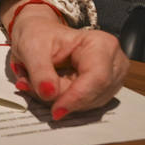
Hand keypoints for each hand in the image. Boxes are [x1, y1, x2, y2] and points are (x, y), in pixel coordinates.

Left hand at [9, 2, 128, 119]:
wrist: (39, 34)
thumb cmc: (39, 35)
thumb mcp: (32, 47)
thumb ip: (40, 71)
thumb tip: (49, 94)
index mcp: (101, 44)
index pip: (97, 78)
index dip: (77, 97)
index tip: (56, 110)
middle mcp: (113, 63)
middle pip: (93, 94)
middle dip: (62, 98)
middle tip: (33, 88)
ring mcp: (110, 78)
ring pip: (88, 103)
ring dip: (60, 100)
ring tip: (36, 83)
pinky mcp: (102, 90)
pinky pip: (84, 105)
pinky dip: (63, 101)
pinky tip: (48, 88)